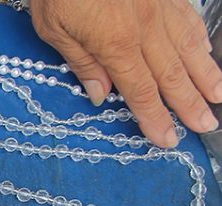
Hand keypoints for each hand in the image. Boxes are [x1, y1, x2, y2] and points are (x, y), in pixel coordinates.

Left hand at [30, 0, 221, 147]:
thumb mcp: (53, 27)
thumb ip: (80, 61)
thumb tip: (100, 94)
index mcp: (115, 44)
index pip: (141, 92)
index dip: (156, 118)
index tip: (167, 139)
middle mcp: (145, 28)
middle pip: (172, 75)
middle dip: (189, 104)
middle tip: (204, 126)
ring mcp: (160, 5)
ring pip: (189, 47)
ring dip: (205, 75)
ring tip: (217, 97)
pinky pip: (189, 18)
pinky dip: (200, 38)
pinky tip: (206, 51)